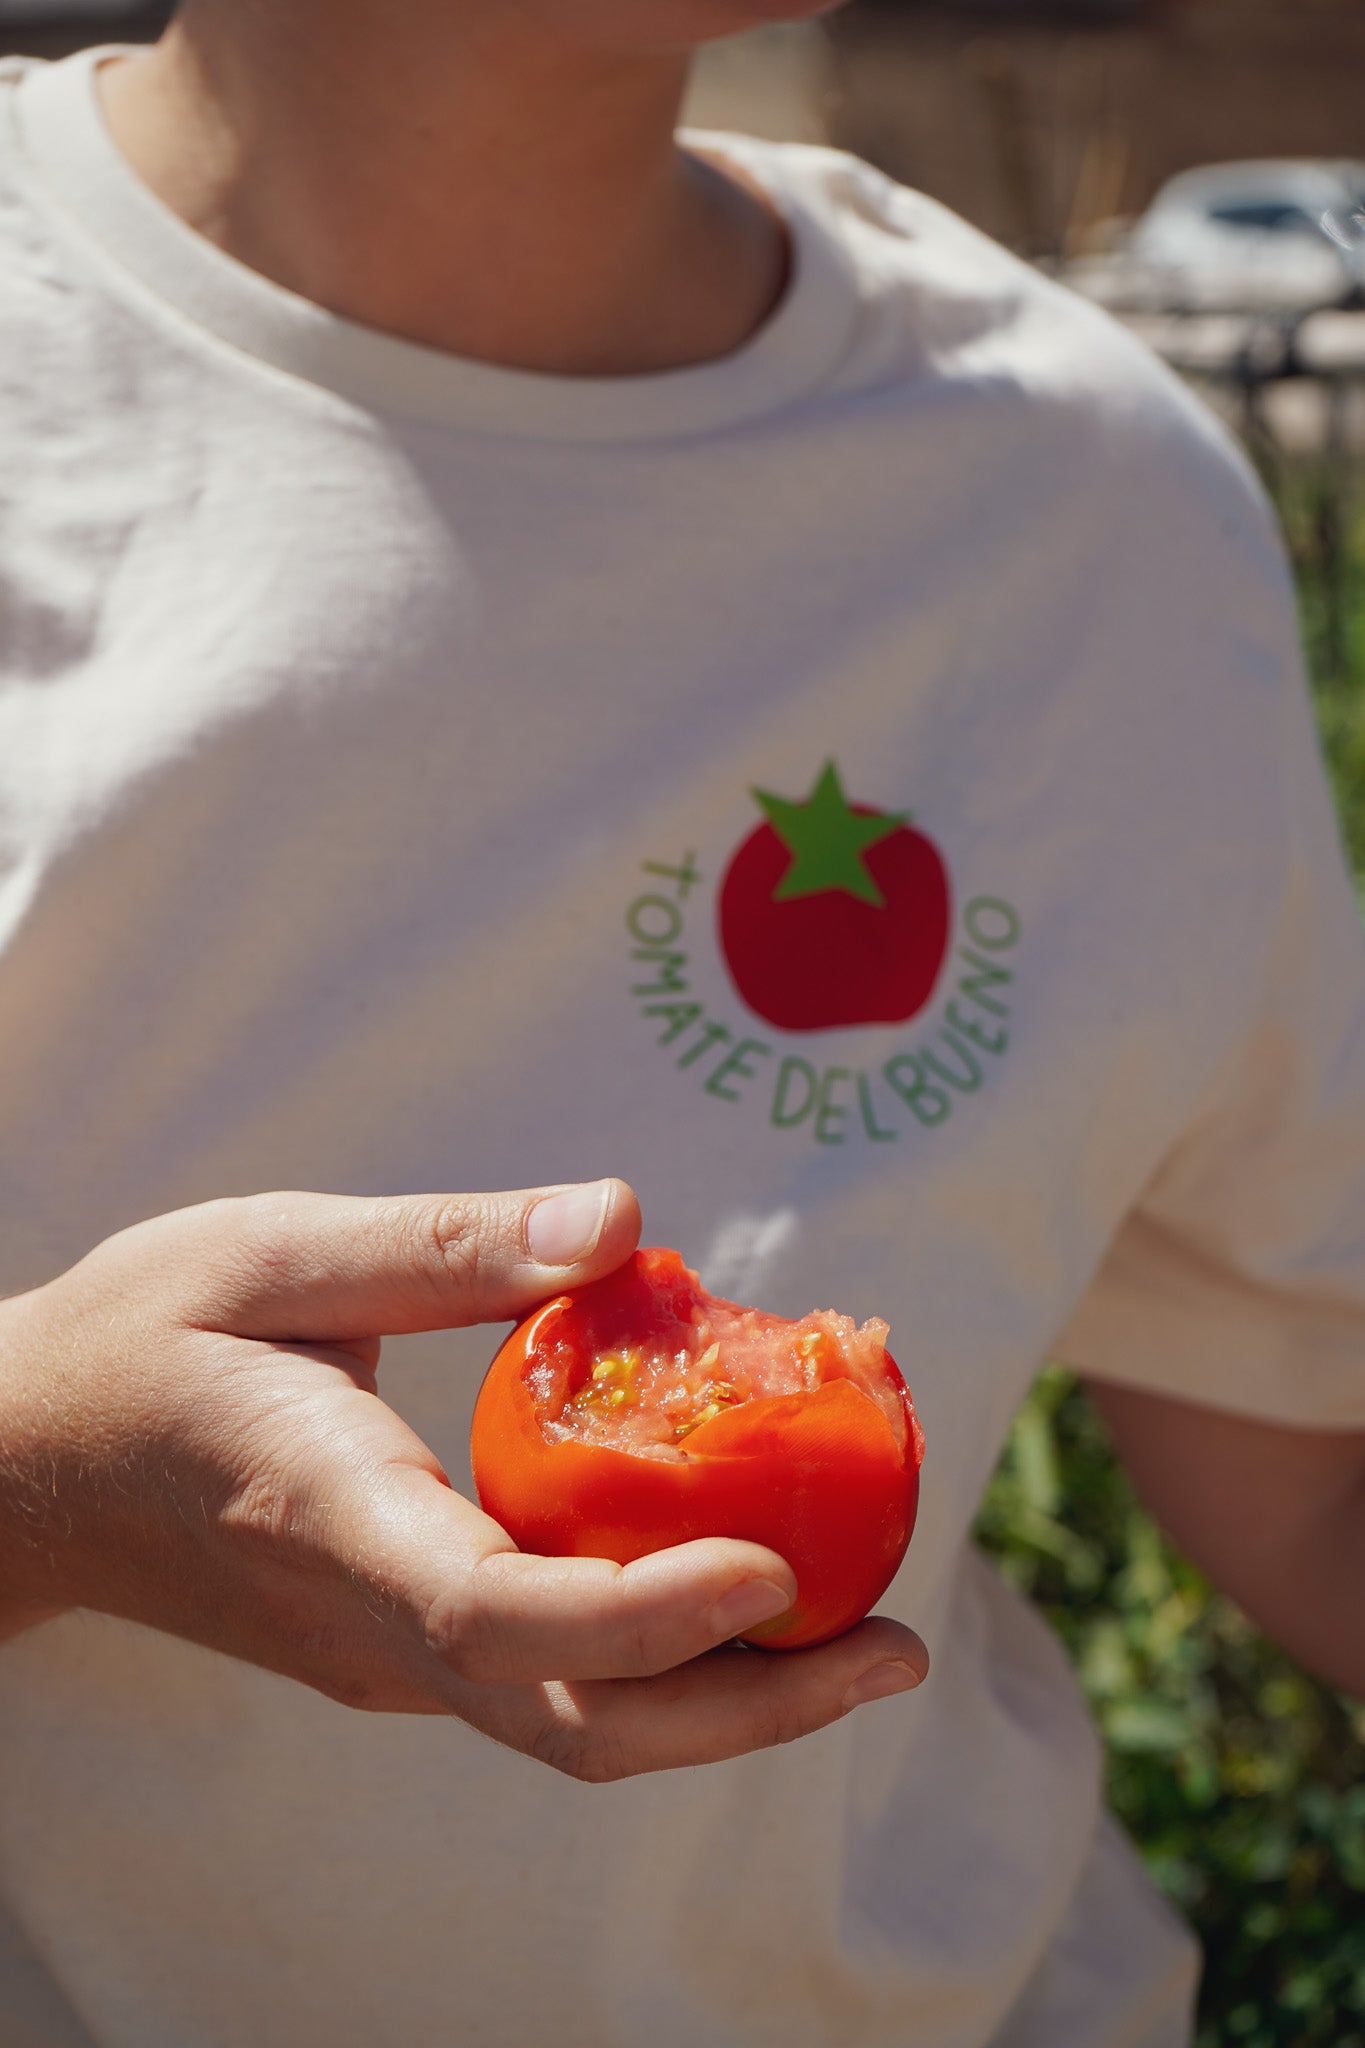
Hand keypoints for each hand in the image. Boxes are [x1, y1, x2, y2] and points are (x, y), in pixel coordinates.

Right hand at [0, 1184, 926, 1777]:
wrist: (29, 1466)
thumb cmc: (143, 1340)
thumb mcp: (273, 1249)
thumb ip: (447, 1242)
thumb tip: (629, 1220)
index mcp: (330, 1520)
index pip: (498, 1613)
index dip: (647, 1613)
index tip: (780, 1568)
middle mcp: (372, 1624)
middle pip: (573, 1721)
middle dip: (751, 1708)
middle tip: (900, 1645)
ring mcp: (387, 1657)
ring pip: (572, 1717)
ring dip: (727, 1689)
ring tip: (864, 1622)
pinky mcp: (402, 1647)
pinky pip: (548, 1674)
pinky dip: (661, 1642)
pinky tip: (740, 1568)